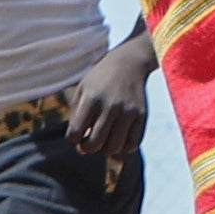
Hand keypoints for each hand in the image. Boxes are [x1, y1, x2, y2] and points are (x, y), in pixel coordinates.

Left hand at [66, 46, 154, 170]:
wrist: (128, 64)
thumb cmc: (99, 80)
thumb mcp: (81, 90)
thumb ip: (76, 116)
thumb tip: (80, 145)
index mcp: (91, 99)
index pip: (75, 132)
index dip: (72, 139)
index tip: (75, 134)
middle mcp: (110, 106)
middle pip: (94, 143)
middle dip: (87, 148)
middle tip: (87, 142)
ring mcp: (128, 112)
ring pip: (114, 148)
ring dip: (105, 149)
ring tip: (103, 139)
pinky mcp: (142, 116)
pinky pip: (132, 144)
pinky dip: (123, 147)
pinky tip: (118, 138)